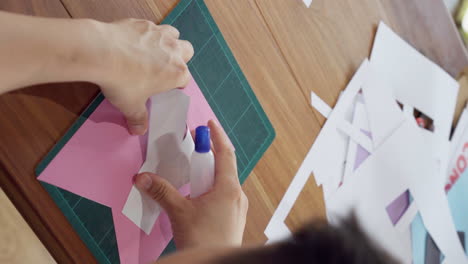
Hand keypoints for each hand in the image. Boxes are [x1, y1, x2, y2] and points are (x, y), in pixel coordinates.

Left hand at [93, 19, 193, 134]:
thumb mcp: (131, 106)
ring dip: (167, 42)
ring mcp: (159, 34)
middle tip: (162, 68)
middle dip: (178, 58)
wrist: (102, 53)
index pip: (185, 79)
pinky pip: (150, 27)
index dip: (176, 84)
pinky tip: (131, 42)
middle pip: (186, 51)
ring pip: (173, 34)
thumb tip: (139, 130)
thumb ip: (138, 118)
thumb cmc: (123, 82)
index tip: (164, 88)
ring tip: (151, 51)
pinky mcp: (143, 23)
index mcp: (176, 73)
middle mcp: (173, 51)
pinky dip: (145, 34)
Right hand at [135, 120, 247, 248]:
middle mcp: (237, 195)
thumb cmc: (203, 239)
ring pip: (224, 181)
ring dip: (209, 172)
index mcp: (228, 188)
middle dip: (209, 153)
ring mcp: (238, 207)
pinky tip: (198, 195)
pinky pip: (224, 194)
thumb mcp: (179, 212)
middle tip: (195, 146)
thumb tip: (143, 177)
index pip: (225, 153)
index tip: (209, 124)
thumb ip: (161, 191)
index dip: (217, 136)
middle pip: (224, 166)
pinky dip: (212, 187)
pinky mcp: (234, 217)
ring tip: (193, 171)